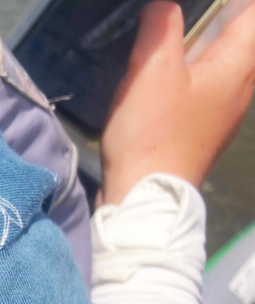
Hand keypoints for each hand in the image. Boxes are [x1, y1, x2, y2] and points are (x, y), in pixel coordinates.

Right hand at [99, 0, 254, 205]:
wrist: (146, 197)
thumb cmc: (153, 134)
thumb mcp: (151, 71)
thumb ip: (161, 28)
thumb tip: (163, 6)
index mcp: (237, 65)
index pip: (251, 14)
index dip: (236, 4)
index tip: (211, 6)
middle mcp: (242, 87)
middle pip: (247, 40)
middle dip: (229, 20)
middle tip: (201, 16)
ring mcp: (227, 113)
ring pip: (232, 65)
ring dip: (213, 47)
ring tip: (185, 41)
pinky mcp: (207, 132)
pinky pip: (215, 89)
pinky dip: (200, 73)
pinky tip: (172, 81)